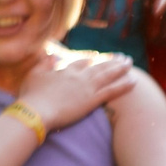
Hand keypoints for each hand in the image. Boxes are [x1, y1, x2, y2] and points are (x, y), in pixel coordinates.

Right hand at [18, 52, 137, 135]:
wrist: (36, 111)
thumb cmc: (32, 96)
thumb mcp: (34, 75)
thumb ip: (44, 64)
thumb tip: (51, 55)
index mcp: (65, 70)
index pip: (81, 61)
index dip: (90, 58)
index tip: (96, 56)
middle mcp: (79, 76)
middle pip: (99, 65)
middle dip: (111, 61)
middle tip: (122, 57)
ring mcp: (87, 87)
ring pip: (108, 75)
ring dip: (121, 68)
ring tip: (130, 63)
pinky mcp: (92, 100)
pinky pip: (112, 91)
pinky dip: (123, 85)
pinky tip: (134, 81)